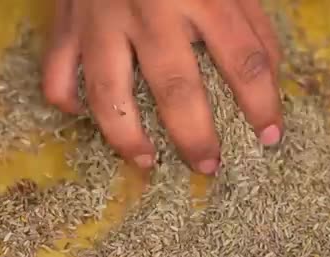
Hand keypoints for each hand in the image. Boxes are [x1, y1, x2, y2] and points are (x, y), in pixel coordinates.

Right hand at [42, 0, 283, 173]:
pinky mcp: (67, 20)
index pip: (243, 60)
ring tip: (147, 161)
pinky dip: (67, 100)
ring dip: (127, 137)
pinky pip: (59, 72)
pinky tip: (85, 117)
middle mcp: (151, 11)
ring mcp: (103, 18)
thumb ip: (251, 24)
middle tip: (208, 166)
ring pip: (109, 93)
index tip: (270, 136)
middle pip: (176, 88)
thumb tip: (269, 79)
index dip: (262, 104)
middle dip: (195, 136)